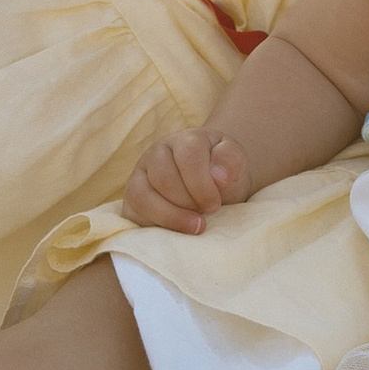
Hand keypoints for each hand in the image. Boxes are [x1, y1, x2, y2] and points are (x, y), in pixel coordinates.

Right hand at [120, 126, 247, 231]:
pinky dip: (156, 223)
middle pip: (164, 178)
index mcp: (185, 140)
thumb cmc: (222, 176)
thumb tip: (218, 177)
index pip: (188, 155)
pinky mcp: (132, 197)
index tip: (215, 204)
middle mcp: (158, 152)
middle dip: (188, 202)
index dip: (202, 184)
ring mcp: (141, 173)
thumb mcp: (235, 164)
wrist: (213, 188)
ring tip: (194, 226)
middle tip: (206, 215)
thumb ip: (231, 160)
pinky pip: (134, 211)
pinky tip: (176, 229)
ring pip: (143, 195)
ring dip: (171, 216)